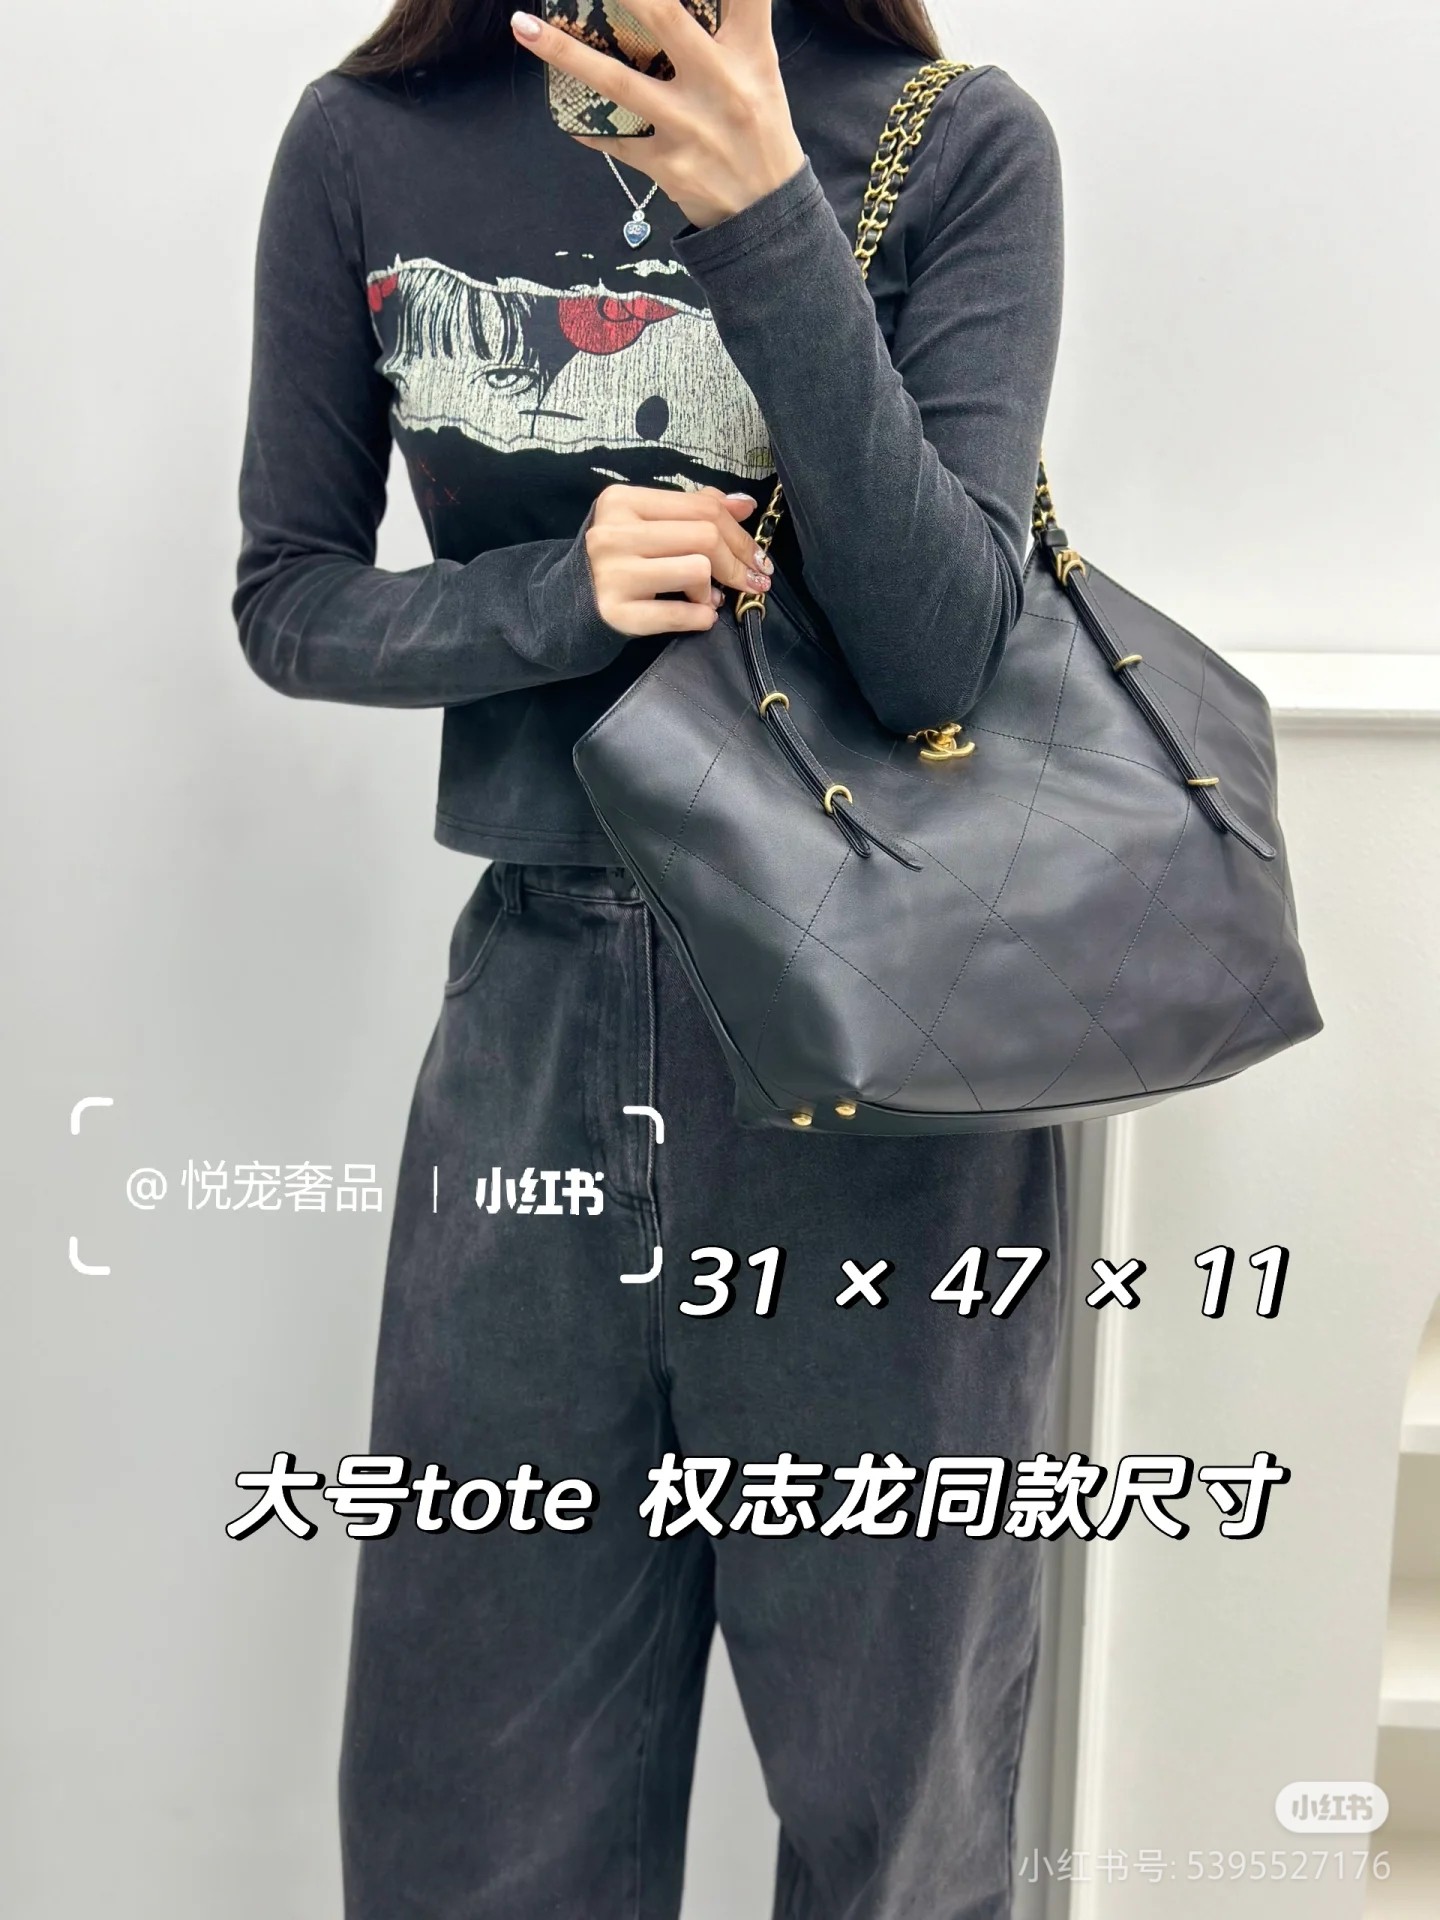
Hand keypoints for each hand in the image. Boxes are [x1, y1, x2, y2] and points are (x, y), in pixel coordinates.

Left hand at [510, 0, 806, 229]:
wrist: (766, 213)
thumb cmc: (759, 128)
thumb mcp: (761, 68)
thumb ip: (739, 20)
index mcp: (749, 53)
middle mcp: (721, 84)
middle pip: (665, 18)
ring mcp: (689, 126)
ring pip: (617, 81)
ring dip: (565, 52)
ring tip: (522, 26)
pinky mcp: (667, 165)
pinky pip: (614, 139)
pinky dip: (587, 126)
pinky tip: (565, 113)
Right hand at [584, 483, 773, 635]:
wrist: (568, 600)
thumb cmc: (616, 558)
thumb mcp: (645, 523)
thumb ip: (691, 509)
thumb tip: (744, 505)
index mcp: (622, 501)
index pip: (701, 507)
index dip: (739, 532)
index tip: (757, 554)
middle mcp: (614, 533)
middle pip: (705, 536)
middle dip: (738, 561)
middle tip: (752, 580)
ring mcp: (614, 573)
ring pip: (697, 570)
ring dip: (712, 590)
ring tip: (708, 598)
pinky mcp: (617, 612)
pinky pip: (678, 614)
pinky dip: (701, 617)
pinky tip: (702, 616)